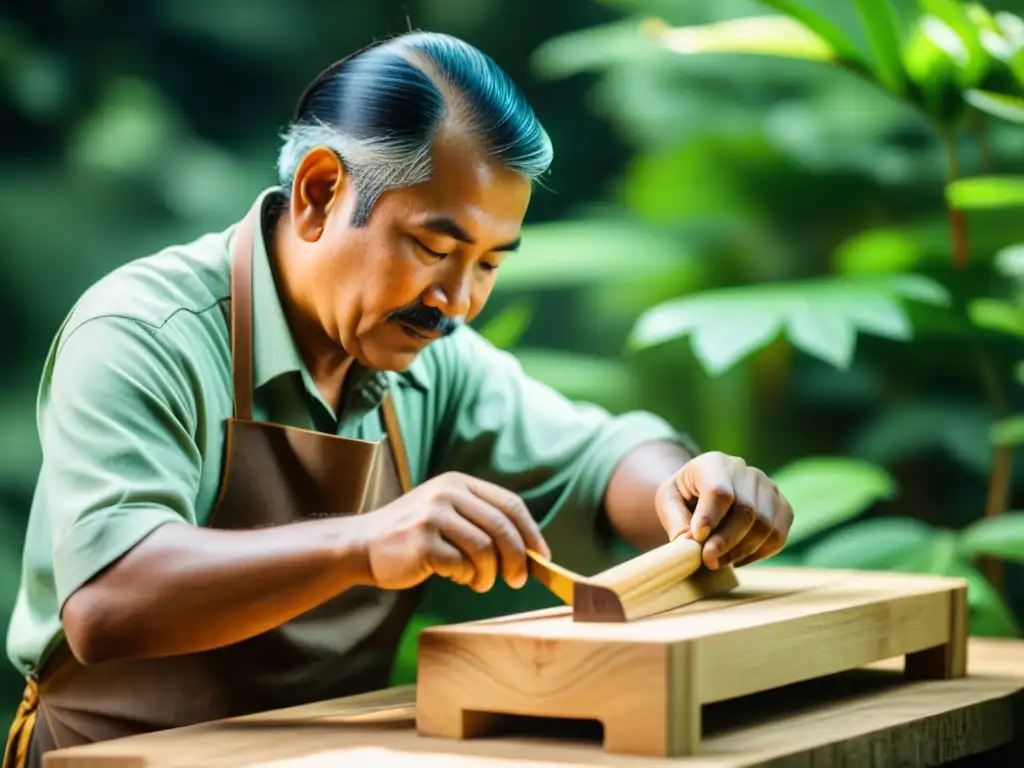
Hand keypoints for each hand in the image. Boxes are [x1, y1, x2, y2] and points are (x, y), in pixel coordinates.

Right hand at [360, 472, 549, 592]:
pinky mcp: (422, 540)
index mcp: (460, 483)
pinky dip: (465, 577)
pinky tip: (456, 578)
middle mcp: (448, 493)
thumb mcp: (447, 513)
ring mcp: (433, 515)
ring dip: (489, 574)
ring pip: (484, 549)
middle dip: (517, 559)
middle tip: (518, 580)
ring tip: (480, 583)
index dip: (531, 532)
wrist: (363, 544)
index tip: (542, 557)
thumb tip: (529, 551)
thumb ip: (481, 522)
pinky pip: (460, 565)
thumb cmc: (414, 536)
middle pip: (501, 527)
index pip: (510, 505)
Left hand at [655, 452, 792, 569]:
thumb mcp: (668, 501)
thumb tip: (691, 543)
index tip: (697, 538)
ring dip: (741, 550)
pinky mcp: (781, 506)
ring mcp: (767, 487)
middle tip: (708, 560)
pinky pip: (779, 535)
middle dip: (726, 541)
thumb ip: (675, 520)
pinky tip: (737, 558)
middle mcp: (744, 471)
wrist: (705, 490)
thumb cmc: (684, 496)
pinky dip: (759, 553)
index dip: (710, 517)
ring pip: (765, 525)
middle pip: (746, 509)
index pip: (719, 490)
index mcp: (713, 463)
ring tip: (718, 562)